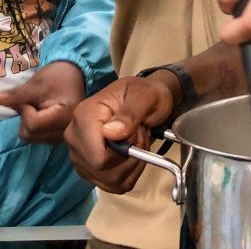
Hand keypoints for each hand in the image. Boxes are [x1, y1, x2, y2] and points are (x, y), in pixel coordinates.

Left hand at [0, 61, 84, 142]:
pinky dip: (35, 127)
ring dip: (29, 123)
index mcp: (64, 116)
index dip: (25, 110)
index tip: (32, 97)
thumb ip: (17, 96)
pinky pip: (38, 138)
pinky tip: (43, 114)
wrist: (76, 73)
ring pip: (32, 138)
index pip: (32, 125)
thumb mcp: (37, 83)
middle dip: (26, 118)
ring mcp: (63, 135)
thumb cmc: (58, 75)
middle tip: (34, 102)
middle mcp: (66, 131)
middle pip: (30, 134)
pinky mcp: (59, 136)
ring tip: (40, 107)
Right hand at [64, 77, 173, 193]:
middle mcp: (75, 137)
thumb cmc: (146, 95)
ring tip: (136, 140)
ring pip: (110, 181)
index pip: (99, 158)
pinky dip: (128, 172)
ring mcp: (79, 155)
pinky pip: (112, 185)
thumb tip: (111, 133)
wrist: (146, 99)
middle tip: (140, 134)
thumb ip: (130, 113)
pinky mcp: (88, 168)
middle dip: (130, 158)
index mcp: (84, 116)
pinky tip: (131, 152)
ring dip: (131, 164)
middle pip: (103, 171)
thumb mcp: (145, 96)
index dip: (125, 152)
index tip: (137, 132)